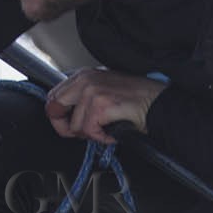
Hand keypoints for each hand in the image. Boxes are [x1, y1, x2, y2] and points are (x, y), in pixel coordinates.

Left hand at [44, 69, 167, 144]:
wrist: (159, 103)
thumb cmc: (135, 100)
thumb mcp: (103, 91)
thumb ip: (81, 99)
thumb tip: (61, 115)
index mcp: (83, 75)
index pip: (52, 97)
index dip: (58, 117)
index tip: (69, 126)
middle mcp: (85, 79)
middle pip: (54, 109)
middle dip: (67, 127)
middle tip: (87, 132)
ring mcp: (93, 90)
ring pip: (74, 126)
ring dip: (92, 134)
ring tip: (108, 128)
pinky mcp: (101, 104)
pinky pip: (90, 131)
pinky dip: (103, 138)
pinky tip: (114, 131)